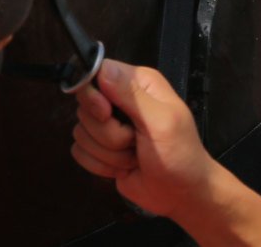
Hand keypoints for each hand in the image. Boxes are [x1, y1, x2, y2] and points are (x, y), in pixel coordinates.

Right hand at [71, 61, 214, 220]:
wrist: (180, 193)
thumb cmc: (179, 154)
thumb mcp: (161, 121)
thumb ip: (131, 95)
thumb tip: (102, 68)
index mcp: (139, 84)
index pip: (98, 73)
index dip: (94, 95)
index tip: (106, 114)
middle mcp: (121, 100)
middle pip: (86, 108)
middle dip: (108, 133)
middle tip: (134, 140)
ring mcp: (109, 126)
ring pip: (81, 132)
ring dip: (108, 152)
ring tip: (134, 155)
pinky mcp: (100, 149)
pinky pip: (80, 152)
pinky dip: (100, 165)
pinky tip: (123, 167)